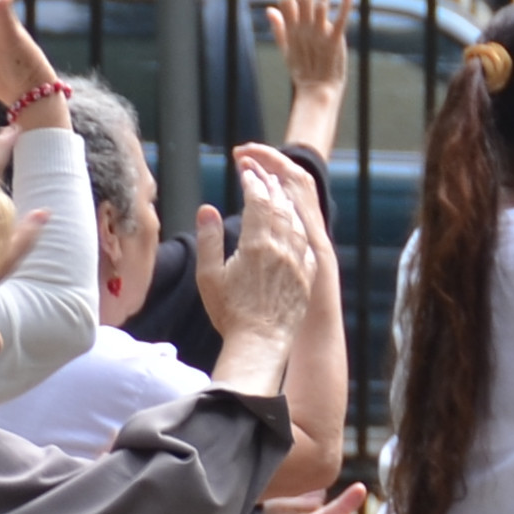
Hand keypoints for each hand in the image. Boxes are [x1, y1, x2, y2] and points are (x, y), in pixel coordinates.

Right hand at [197, 142, 329, 361]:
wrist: (260, 343)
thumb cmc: (230, 312)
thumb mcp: (209, 275)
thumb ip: (209, 239)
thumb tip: (207, 209)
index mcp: (257, 245)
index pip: (258, 200)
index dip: (252, 181)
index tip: (245, 169)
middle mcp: (282, 249)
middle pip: (279, 205)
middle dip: (270, 183)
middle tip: (261, 171)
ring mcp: (298, 263)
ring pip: (296, 222)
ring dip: (286, 201)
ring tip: (277, 189)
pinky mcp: (307, 277)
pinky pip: (306, 243)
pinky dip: (299, 226)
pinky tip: (293, 222)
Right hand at [267, 0, 349, 104]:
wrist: (317, 91)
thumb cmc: (302, 71)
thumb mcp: (285, 49)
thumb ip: (279, 28)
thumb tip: (269, 9)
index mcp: (291, 30)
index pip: (286, 1)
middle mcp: (303, 30)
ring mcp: (319, 36)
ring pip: (320, 5)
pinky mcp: (335, 42)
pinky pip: (340, 21)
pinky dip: (344, 6)